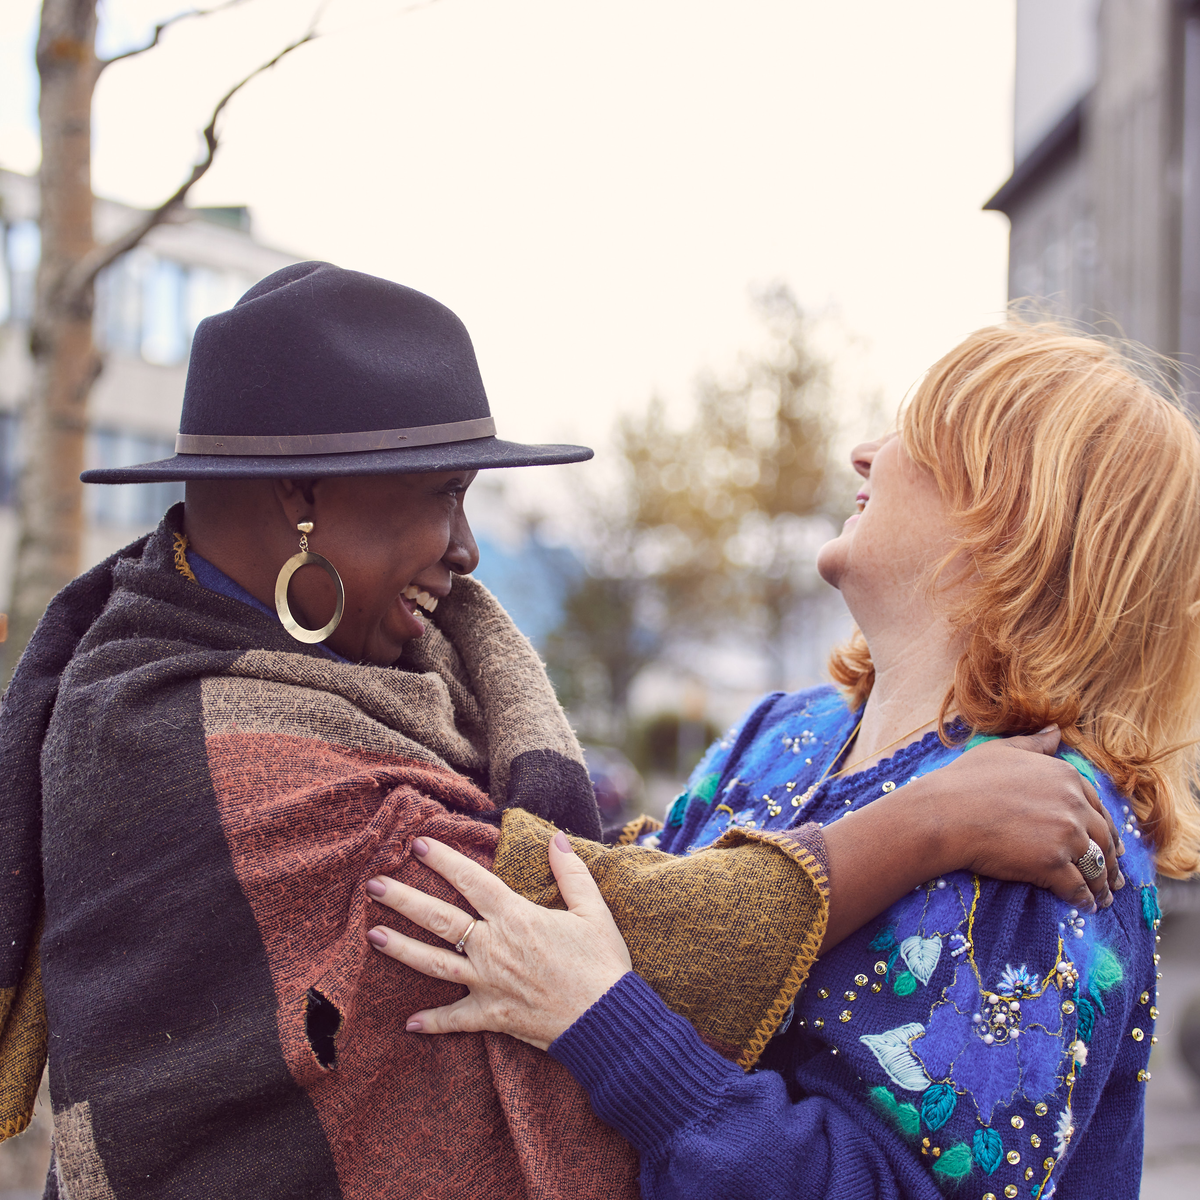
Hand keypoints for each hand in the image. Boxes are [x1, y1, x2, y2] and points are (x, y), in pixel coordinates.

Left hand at [364, 832, 631, 1049]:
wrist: (607, 1021)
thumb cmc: (603, 964)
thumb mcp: (593, 911)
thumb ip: (571, 873)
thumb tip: (555, 838)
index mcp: (516, 917)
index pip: (471, 881)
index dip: (444, 860)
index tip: (418, 844)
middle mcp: (493, 947)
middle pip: (439, 918)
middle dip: (404, 899)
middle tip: (373, 884)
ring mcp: (488, 983)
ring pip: (434, 963)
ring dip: (402, 949)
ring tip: (372, 936)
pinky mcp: (491, 1016)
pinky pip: (455, 1020)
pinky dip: (432, 1022)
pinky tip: (409, 1023)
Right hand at [922, 727, 1123, 910]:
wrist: (944, 812)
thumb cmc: (966, 780)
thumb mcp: (1003, 750)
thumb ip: (1036, 744)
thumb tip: (1056, 731)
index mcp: (1066, 776)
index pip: (1098, 807)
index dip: (1106, 829)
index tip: (1110, 844)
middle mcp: (1073, 804)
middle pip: (1104, 838)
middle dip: (1112, 860)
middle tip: (1113, 877)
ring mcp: (1065, 835)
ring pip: (1096, 865)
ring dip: (1102, 885)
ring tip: (1102, 898)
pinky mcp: (1052, 864)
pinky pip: (1077, 887)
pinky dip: (1084, 899)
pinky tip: (1085, 906)